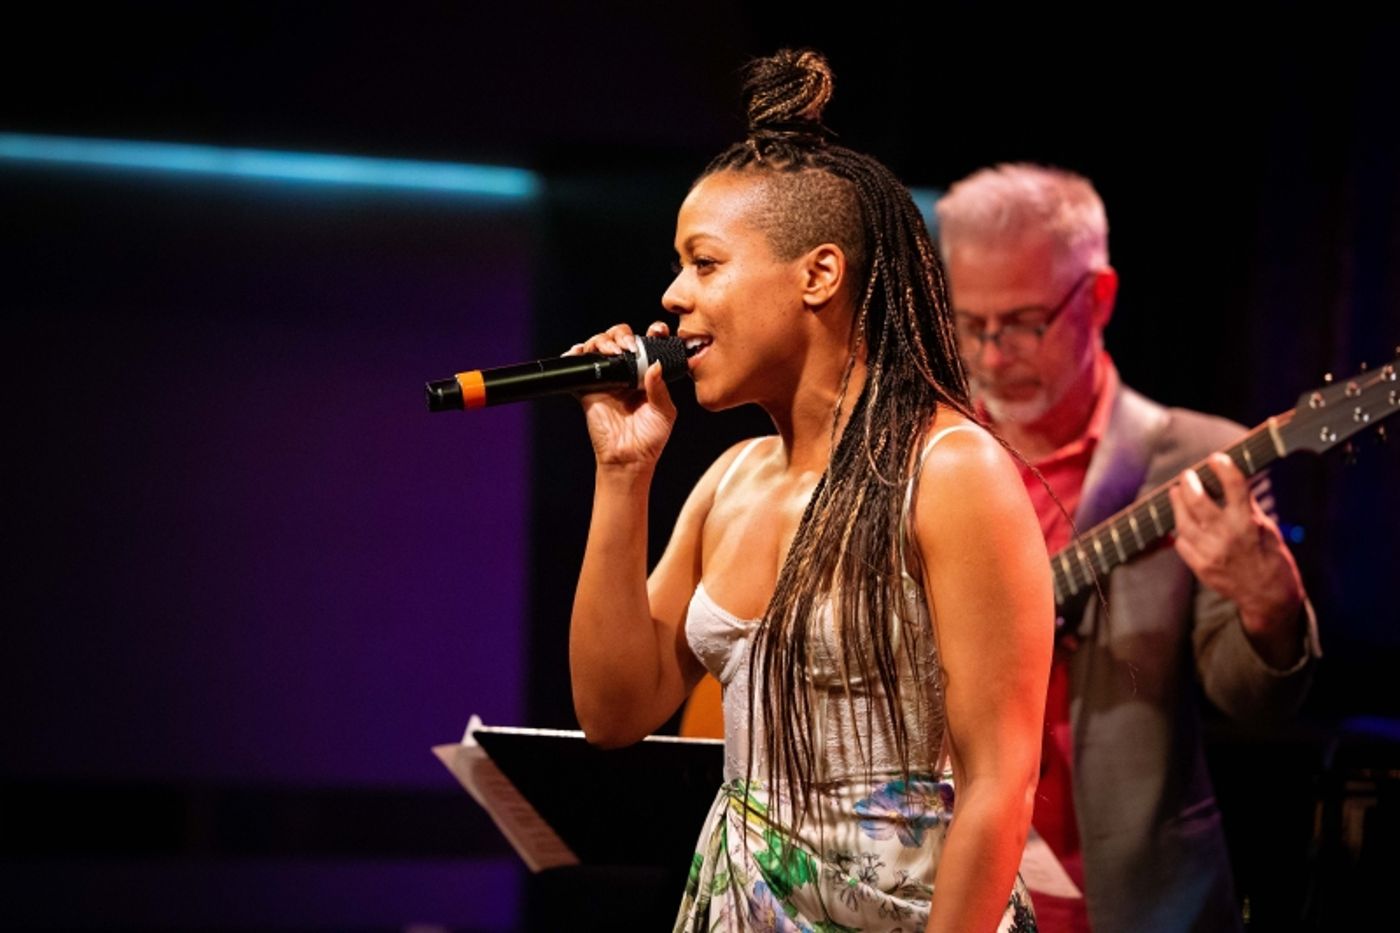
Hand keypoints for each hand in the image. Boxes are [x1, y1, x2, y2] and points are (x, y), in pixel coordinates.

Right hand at [565, 322, 677, 470]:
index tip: (658, 331)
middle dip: (622, 335)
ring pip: (598, 346)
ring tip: (612, 351)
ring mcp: (605, 379)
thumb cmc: (650, 439)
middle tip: (629, 346)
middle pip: (618, 338)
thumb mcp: (664, 412)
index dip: (652, 332)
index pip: (647, 344)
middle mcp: (625, 372)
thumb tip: (654, 365)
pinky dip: (574, 355)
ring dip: (602, 341)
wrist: (629, 459)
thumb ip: (659, 388)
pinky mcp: (587, 389)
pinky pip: (577, 367)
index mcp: (645, 374)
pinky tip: (580, 352)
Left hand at [1169, 453, 1305, 665]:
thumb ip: (1245, 505)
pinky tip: (1182, 522)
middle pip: (1197, 501)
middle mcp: (1227, 535)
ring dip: (1177, 504)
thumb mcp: (1266, 526)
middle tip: (1187, 475)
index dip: (1223, 467)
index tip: (1215, 458)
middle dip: (1189, 483)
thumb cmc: (1270, 556)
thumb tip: (1229, 480)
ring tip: (1177, 492)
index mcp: (1248, 522)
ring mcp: (1210, 552)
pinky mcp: (1199, 566)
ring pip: (1182, 521)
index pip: (1234, 485)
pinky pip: (1181, 542)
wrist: (1268, 594)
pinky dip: (1181, 530)